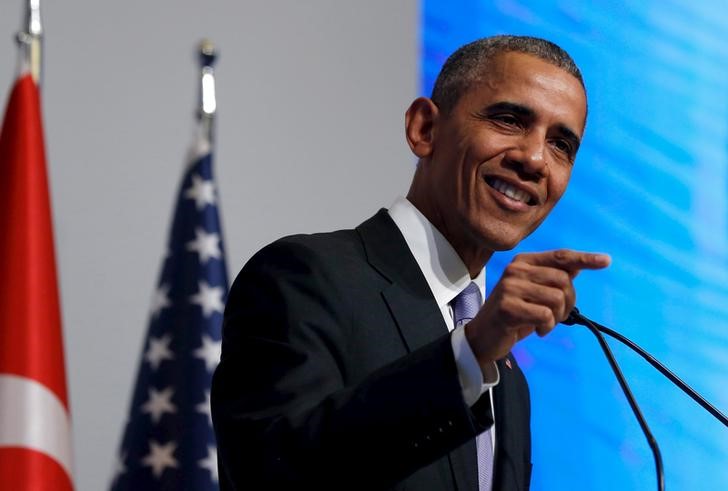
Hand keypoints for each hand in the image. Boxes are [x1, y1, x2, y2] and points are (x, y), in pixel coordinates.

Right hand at [465, 249, 609, 365]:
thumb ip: (552, 278)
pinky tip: (537, 330)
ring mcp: (510, 287)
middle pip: (563, 280)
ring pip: (556, 298)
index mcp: (523, 262)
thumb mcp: (534, 293)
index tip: (606, 261)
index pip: (560, 256)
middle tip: (558, 316)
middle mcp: (516, 270)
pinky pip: (545, 315)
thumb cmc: (513, 313)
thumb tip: (577, 267)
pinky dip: (547, 327)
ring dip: (557, 317)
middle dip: (568, 302)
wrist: (484, 335)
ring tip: (545, 323)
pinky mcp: (507, 307)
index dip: (584, 258)